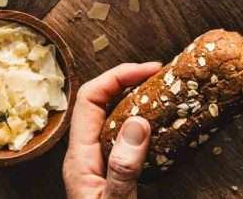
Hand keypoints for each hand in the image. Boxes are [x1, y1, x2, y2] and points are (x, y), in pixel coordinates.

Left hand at [63, 62, 160, 198]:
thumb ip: (123, 169)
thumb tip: (137, 123)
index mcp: (79, 159)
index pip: (89, 98)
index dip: (117, 76)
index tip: (147, 71)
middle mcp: (86, 156)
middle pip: (101, 101)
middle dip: (129, 81)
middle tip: (160, 75)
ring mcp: (98, 163)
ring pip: (114, 116)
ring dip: (137, 99)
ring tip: (162, 91)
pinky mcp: (112, 172)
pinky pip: (124, 135)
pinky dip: (142, 122)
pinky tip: (161, 124)